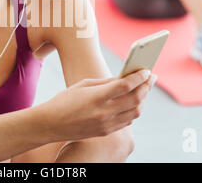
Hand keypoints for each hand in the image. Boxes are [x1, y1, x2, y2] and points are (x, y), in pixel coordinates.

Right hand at [39, 70, 156, 141]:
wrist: (50, 124)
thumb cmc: (64, 100)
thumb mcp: (83, 85)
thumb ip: (105, 82)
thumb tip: (124, 78)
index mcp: (97, 97)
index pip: (126, 86)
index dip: (139, 77)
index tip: (146, 70)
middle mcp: (104, 112)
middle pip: (136, 99)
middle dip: (146, 86)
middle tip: (151, 77)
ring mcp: (106, 124)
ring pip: (135, 112)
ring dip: (143, 99)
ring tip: (144, 88)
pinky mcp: (106, 132)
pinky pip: (127, 121)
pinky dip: (134, 110)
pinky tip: (134, 101)